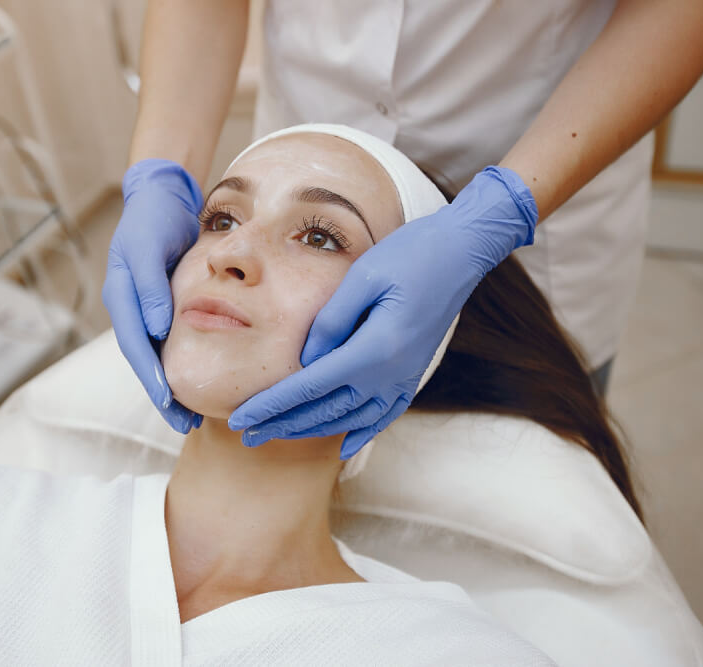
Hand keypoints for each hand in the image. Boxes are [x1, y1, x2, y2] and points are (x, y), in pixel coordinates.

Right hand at [102, 159, 203, 432]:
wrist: (161, 199)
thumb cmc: (154, 219)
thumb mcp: (151, 247)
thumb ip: (152, 286)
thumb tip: (157, 328)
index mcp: (122, 296)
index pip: (135, 344)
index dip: (150, 375)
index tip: (168, 399)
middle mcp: (130, 308)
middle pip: (144, 359)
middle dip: (161, 394)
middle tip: (183, 423)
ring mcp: (144, 309)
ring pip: (155, 356)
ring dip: (170, 387)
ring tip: (190, 417)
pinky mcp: (161, 307)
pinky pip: (168, 343)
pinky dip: (179, 365)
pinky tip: (195, 383)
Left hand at [228, 166, 537, 457]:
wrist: (462, 253)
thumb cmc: (411, 255)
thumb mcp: (362, 277)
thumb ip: (330, 321)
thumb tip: (305, 358)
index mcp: (373, 351)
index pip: (308, 388)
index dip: (271, 406)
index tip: (240, 419)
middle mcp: (389, 375)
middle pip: (323, 411)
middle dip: (280, 425)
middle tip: (246, 436)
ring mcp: (403, 379)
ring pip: (349, 419)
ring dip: (310, 431)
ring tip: (277, 435)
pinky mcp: (412, 375)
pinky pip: (383, 415)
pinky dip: (361, 433)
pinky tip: (344, 446)